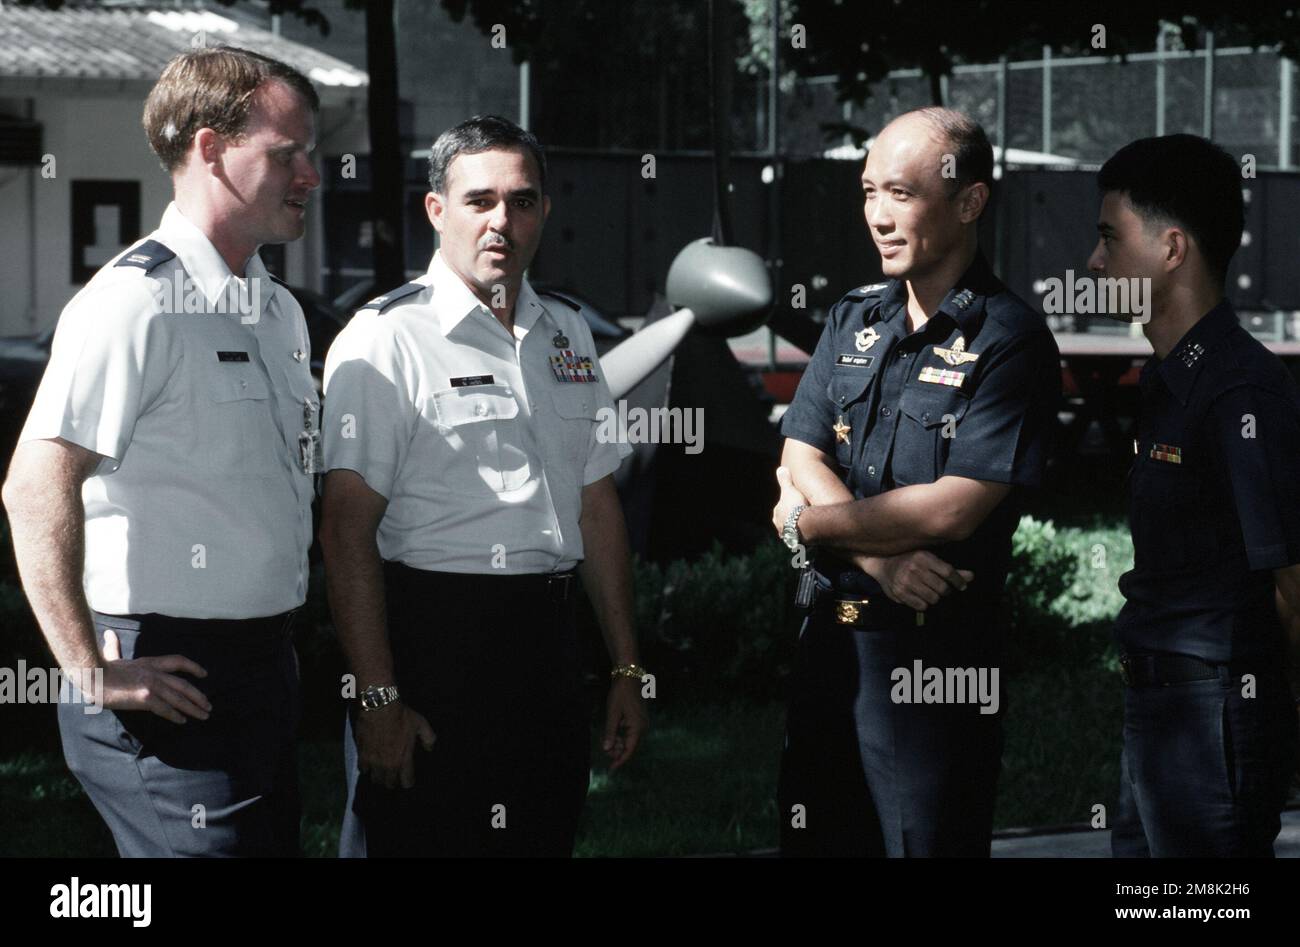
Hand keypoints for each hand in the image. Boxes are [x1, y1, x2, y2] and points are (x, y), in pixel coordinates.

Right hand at [96, 629, 210, 723]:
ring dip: (193, 708)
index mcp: (149, 662)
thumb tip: (109, 634)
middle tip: (209, 705)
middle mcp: (155, 673)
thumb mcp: (111, 655)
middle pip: (184, 684)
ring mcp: (151, 685)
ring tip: (204, 715)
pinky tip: (182, 721)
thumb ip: (114, 646)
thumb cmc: (97, 667)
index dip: (193, 667)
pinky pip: (165, 708)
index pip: (178, 661)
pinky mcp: (145, 698)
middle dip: (198, 696)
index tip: (204, 674)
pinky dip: (175, 715)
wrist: (90, 675)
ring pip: (179, 698)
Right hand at [355, 701, 435, 788]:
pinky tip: (369, 764)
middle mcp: (388, 765)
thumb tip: (430, 749)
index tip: (408, 779)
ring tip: (381, 773)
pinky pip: (362, 769)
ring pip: (375, 779)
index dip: (408, 781)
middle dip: (392, 782)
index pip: (406, 782)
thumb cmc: (401, 716)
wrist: (380, 707)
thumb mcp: (421, 724)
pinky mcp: (362, 755)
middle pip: (389, 784)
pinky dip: (366, 768)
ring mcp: (374, 761)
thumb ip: (428, 738)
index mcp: (404, 759)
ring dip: (379, 777)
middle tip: (394, 777)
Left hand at [602, 677, 647, 771]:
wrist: (629, 676)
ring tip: (606, 738)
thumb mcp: (613, 713)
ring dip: (618, 742)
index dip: (619, 761)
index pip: (629, 750)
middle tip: (603, 747)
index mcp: (638, 728)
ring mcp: (642, 723)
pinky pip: (629, 732)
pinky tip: (612, 732)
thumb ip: (611, 732)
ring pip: (629, 740)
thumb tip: (607, 750)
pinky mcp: (639, 719)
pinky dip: (620, 734)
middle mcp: (642, 727)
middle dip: (616, 750)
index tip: (610, 770)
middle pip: (629, 746)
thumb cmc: (620, 694)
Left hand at [772, 467, 809, 538]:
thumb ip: (785, 480)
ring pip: (791, 531)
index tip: (794, 504)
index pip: (780, 509)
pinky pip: (800, 539)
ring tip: (805, 527)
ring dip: (797, 529)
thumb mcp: (790, 489)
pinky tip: (809, 536)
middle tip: (800, 516)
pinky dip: (803, 537)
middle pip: (785, 521)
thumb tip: (780, 469)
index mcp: (777, 513)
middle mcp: (780, 526)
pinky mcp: (797, 543)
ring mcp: (788, 535)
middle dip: (791, 519)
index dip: (788, 505)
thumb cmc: (795, 506)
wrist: (803, 525)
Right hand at [856, 551, 973, 611]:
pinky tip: (920, 597)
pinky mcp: (899, 593)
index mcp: (924, 557)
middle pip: (942, 588)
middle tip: (942, 590)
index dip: (958, 581)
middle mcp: (914, 568)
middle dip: (945, 591)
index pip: (948, 572)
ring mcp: (906, 581)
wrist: (883, 563)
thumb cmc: (911, 560)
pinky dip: (924, 604)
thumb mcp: (929, 560)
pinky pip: (921, 606)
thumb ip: (950, 570)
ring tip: (930, 593)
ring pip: (933, 599)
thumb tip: (972, 577)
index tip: (962, 587)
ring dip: (935, 598)